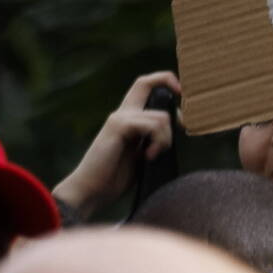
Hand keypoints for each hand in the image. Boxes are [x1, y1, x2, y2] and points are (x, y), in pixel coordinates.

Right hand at [53, 71, 180, 217]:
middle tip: (181, 125)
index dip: (165, 82)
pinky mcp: (118, 127)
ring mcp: (119, 119)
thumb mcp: (142, 154)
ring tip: (153, 155)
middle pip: (145, 82)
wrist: (91, 190)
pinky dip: (158, 142)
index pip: (145, 87)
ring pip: (161, 116)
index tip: (182, 96)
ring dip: (166, 139)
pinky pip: (152, 125)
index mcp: (128, 118)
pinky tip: (147, 156)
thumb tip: (179, 128)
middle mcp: (123, 114)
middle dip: (170, 90)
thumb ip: (155, 138)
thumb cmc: (115, 177)